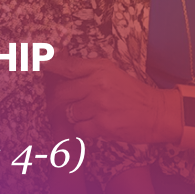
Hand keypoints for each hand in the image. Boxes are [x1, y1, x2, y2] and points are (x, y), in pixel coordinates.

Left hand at [47, 57, 181, 144]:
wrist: (156, 113)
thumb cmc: (131, 91)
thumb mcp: (111, 71)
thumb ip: (87, 70)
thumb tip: (60, 68)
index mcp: (99, 68)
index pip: (67, 66)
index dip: (50, 66)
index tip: (38, 64)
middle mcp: (97, 84)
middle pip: (61, 92)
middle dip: (55, 100)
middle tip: (54, 104)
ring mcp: (99, 105)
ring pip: (69, 112)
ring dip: (73, 116)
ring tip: (86, 114)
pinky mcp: (103, 125)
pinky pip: (79, 128)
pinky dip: (82, 128)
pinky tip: (93, 124)